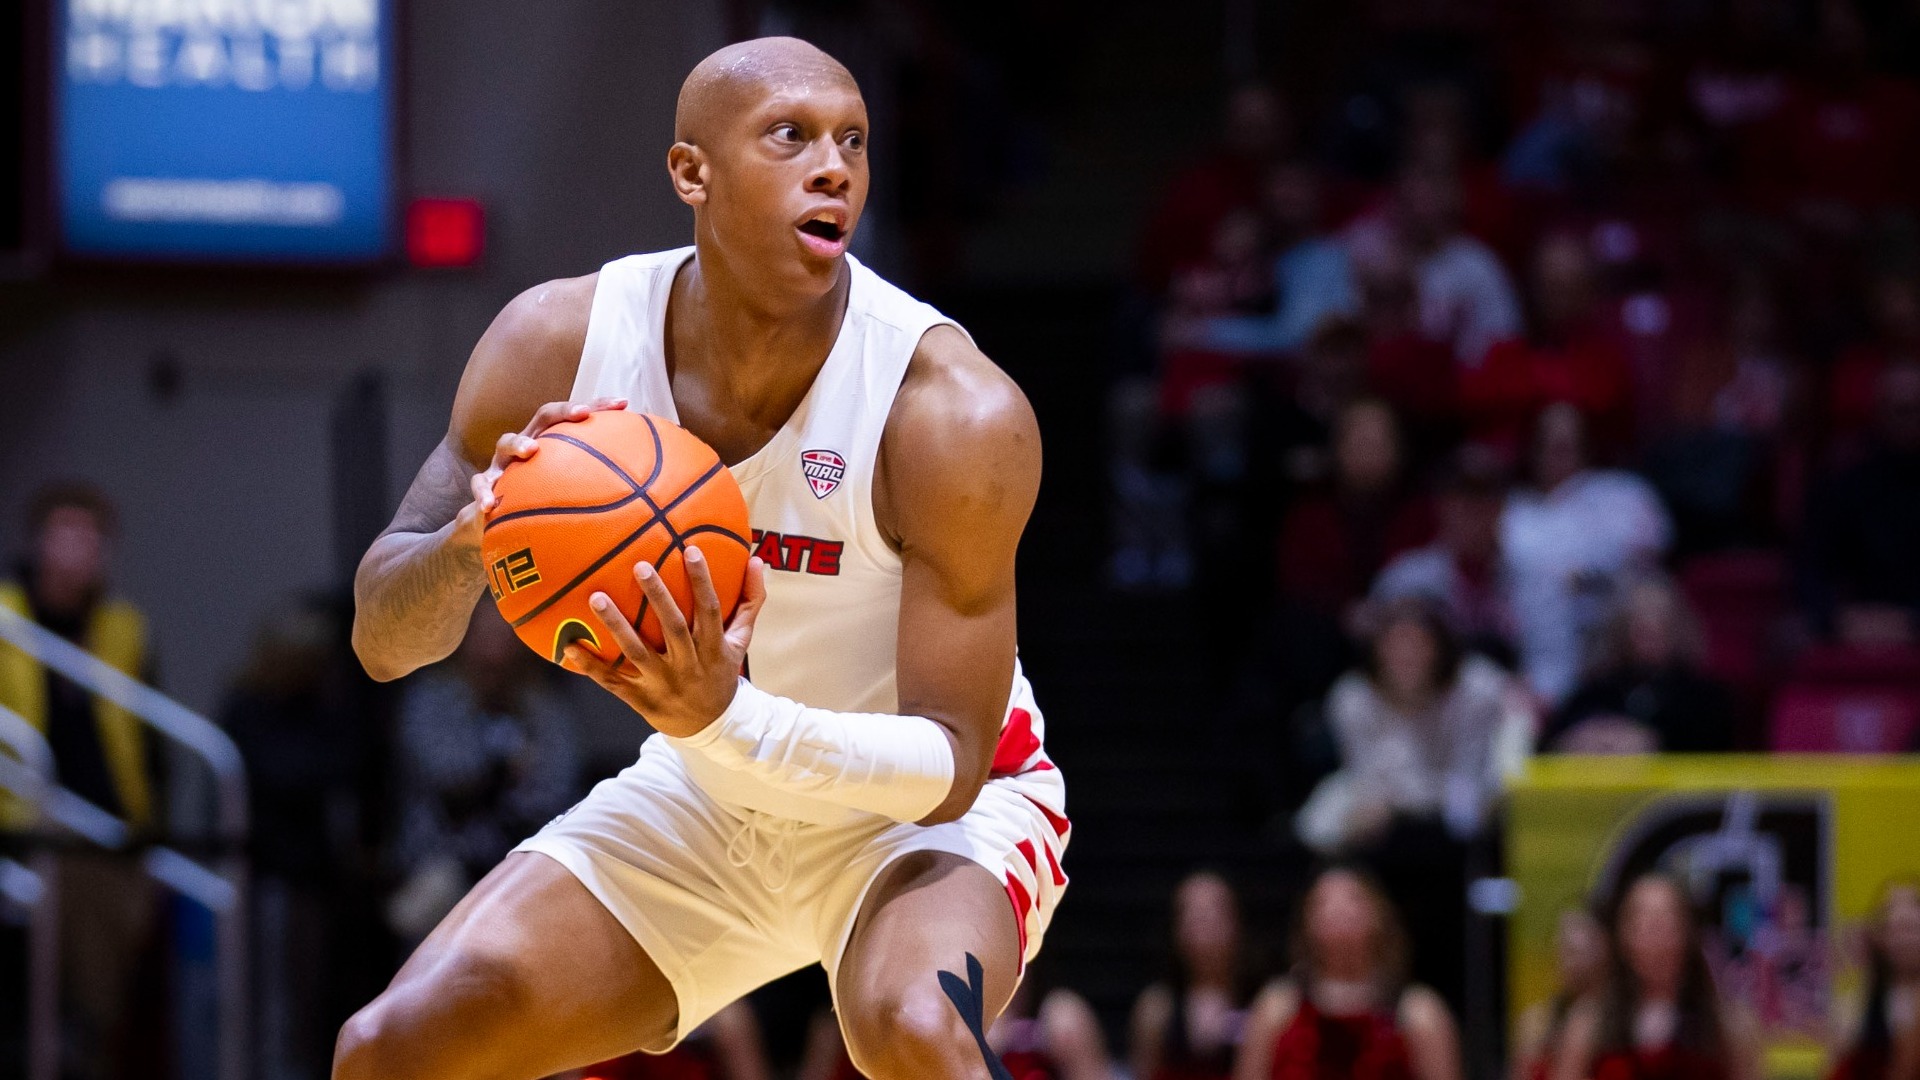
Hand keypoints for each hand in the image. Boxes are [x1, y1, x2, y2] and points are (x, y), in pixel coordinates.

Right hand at [453, 397, 628, 548]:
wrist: (502, 521)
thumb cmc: (545, 503)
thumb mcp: (573, 496)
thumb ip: (604, 491)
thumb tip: (650, 497)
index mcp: (554, 442)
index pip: (577, 416)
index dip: (599, 406)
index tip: (624, 403)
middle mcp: (529, 444)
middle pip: (544, 417)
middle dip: (562, 411)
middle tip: (581, 413)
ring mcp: (504, 462)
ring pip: (506, 441)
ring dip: (518, 443)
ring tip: (531, 450)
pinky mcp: (486, 483)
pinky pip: (480, 483)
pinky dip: (483, 492)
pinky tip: (489, 505)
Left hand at [564, 549, 768, 737]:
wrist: (711, 726)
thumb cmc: (721, 671)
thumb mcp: (741, 640)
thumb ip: (749, 601)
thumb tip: (757, 560)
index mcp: (713, 648)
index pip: (710, 610)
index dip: (702, 581)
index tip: (691, 550)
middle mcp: (688, 664)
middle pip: (672, 627)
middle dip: (657, 596)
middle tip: (640, 566)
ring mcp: (662, 683)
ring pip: (637, 653)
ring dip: (616, 625)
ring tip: (596, 598)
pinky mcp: (641, 699)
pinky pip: (613, 682)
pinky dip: (591, 667)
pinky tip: (569, 648)